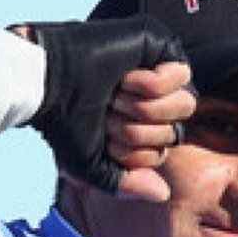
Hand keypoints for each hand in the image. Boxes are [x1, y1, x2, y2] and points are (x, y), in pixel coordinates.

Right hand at [18, 17, 195, 199]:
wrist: (51, 86)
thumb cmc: (65, 124)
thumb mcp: (94, 168)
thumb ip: (127, 185)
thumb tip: (163, 193)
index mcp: (138, 127)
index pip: (163, 151)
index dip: (137, 153)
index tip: (106, 138)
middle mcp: (152, 101)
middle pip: (179, 130)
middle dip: (139, 131)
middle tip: (108, 113)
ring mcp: (158, 70)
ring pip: (186, 103)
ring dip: (146, 108)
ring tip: (116, 95)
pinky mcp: (159, 43)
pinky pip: (180, 74)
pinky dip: (149, 83)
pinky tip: (124, 75)